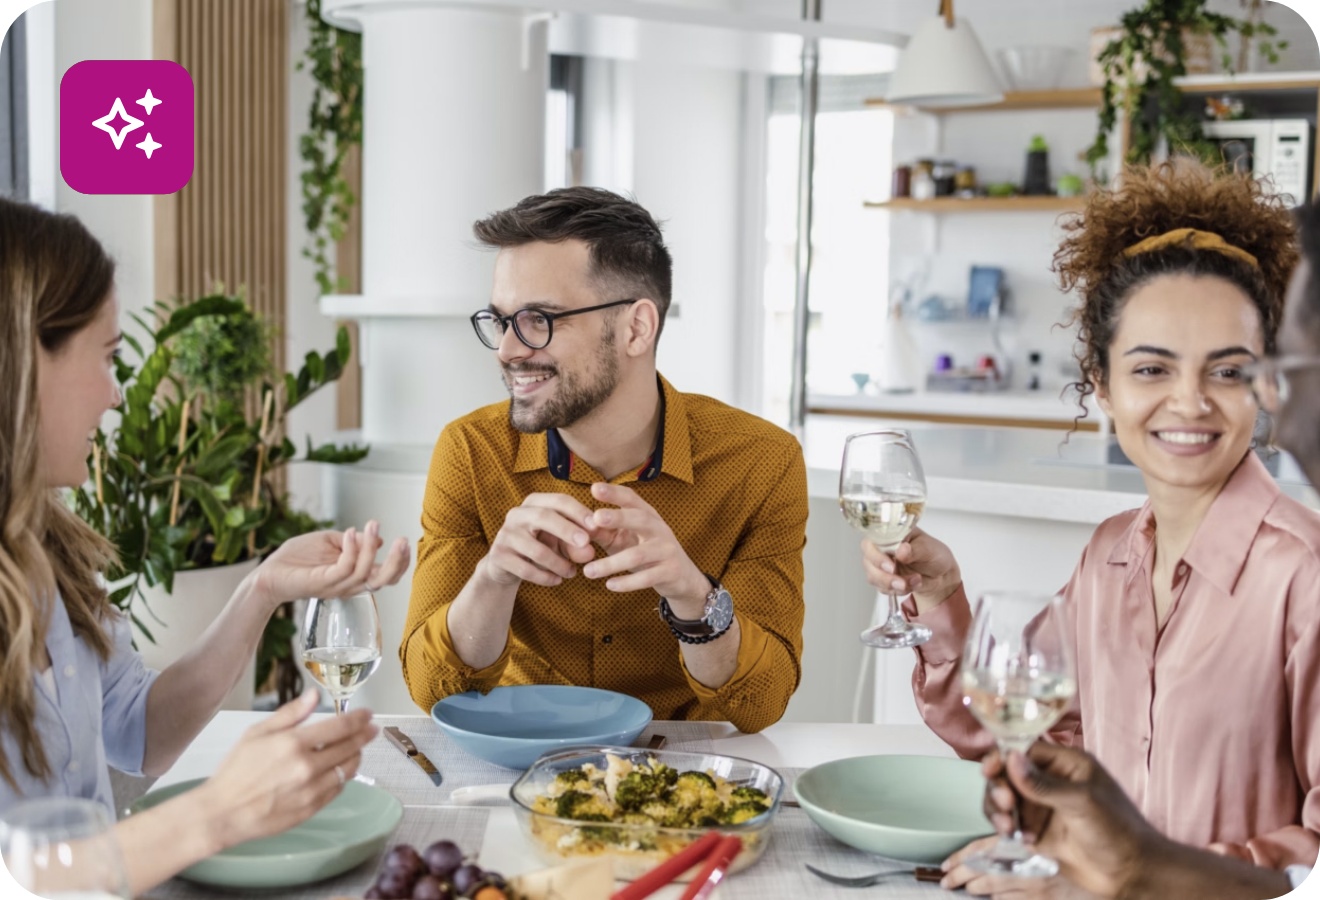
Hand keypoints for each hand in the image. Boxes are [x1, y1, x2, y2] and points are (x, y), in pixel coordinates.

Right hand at [195, 690, 378, 850]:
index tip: (368, 714)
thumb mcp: (257, 733)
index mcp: (294, 744)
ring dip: (357, 756)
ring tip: (357, 748)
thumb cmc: (236, 770)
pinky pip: (338, 789)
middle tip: (372, 729)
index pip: (340, 727)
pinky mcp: (311, 809)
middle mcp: (307, 767)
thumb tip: (314, 695)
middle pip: (350, 747)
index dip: (358, 719)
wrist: (223, 812)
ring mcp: (311, 790)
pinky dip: (343, 777)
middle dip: (364, 735)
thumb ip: (290, 714)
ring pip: (348, 769)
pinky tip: (340, 770)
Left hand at [249, 520, 410, 607]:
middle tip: (404, 540)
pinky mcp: (322, 583)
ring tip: (373, 525)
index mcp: (355, 577)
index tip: (406, 541)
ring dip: (372, 546)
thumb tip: (380, 537)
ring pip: (366, 573)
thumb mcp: (330, 542)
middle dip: (398, 561)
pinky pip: (344, 568)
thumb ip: (354, 540)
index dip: (401, 563)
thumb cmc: (297, 559)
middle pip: (384, 581)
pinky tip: (348, 532)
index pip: (387, 577)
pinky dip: (351, 549)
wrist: (268, 573)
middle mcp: (350, 585)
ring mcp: (337, 586)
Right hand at [481, 493, 597, 587]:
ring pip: (537, 550)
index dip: (578, 512)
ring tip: (572, 573)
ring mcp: (505, 534)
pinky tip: (557, 580)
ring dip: (559, 564)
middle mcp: (517, 514)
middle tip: (587, 544)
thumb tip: (590, 552)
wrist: (506, 565)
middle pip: (544, 516)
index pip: (559, 500)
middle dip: (568, 530)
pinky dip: (545, 577)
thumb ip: (576, 543)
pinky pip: (526, 569)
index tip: (596, 526)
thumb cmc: (540, 545)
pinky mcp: (498, 556)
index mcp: (534, 502)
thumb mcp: (560, 540)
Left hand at [580, 483, 708, 615]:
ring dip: (610, 564)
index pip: (631, 499)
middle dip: (618, 517)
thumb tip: (578, 525)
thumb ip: (604, 532)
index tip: (594, 487)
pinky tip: (610, 585)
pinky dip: (627, 582)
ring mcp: (667, 550)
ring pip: (637, 555)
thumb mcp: (626, 539)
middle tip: (595, 517)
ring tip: (587, 571)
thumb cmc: (646, 553)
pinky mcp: (670, 572)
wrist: (681, 577)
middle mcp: (659, 529)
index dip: (614, 493)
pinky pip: (646, 578)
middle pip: (639, 519)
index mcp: (648, 516)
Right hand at [859, 526, 961, 612]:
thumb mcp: (929, 548)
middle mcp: (882, 548)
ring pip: (873, 577)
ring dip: (893, 584)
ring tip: (915, 581)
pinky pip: (882, 588)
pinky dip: (898, 590)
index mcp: (890, 533)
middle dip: (883, 574)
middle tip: (900, 581)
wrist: (941, 575)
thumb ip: (915, 549)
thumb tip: (901, 550)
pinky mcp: (883, 580)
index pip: (871, 539)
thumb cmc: (934, 554)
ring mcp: (880, 565)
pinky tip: (912, 585)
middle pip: (868, 560)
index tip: (890, 565)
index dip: (875, 553)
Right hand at [947, 742, 1157, 898]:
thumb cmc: (1118, 830)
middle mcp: (1051, 782)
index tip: (991, 769)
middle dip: (999, 787)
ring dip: (998, 810)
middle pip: (1008, 774)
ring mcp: (1042, 808)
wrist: (1131, 874)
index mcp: (1066, 764)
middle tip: (1005, 804)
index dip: (1004, 757)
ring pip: (1004, 799)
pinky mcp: (1037, 832)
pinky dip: (1006, 829)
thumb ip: (1043, 784)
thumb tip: (1010, 758)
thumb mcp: (1081, 802)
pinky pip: (1009, 823)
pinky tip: (1020, 839)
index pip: (1025, 750)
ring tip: (1007, 827)